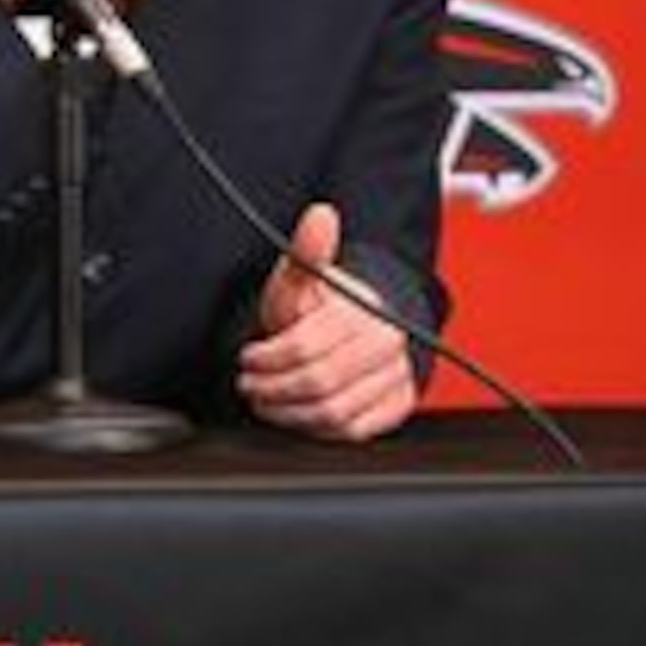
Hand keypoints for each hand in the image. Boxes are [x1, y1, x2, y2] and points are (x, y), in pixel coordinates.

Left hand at [236, 201, 418, 441]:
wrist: (355, 331)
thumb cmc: (319, 309)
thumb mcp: (298, 281)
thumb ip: (305, 253)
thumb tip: (320, 214)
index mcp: (366, 312)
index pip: (305, 348)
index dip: (267, 359)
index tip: (248, 358)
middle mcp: (388, 345)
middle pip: (318, 383)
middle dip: (272, 387)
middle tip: (250, 383)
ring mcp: (397, 377)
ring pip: (333, 411)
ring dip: (287, 411)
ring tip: (266, 399)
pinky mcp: (397, 407)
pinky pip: (351, 431)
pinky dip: (314, 427)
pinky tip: (295, 412)